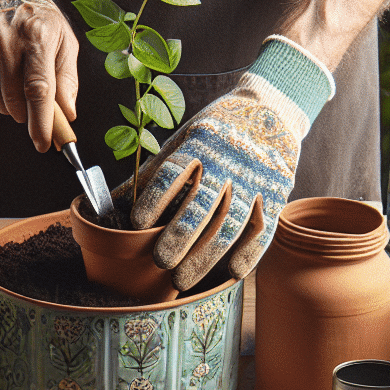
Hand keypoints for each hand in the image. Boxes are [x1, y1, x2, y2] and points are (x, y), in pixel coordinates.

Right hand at [0, 0, 78, 151]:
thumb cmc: (39, 20)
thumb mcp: (64, 41)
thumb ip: (68, 79)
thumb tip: (68, 114)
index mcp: (36, 37)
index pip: (37, 90)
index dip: (41, 122)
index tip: (44, 144)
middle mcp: (5, 41)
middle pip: (16, 103)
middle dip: (29, 115)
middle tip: (37, 106)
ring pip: (0, 104)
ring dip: (13, 105)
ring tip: (18, 78)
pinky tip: (1, 72)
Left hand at [128, 36, 333, 290]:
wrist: (271, 109)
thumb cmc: (215, 133)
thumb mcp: (184, 139)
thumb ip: (154, 171)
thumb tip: (113, 204)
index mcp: (200, 143)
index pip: (173, 172)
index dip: (154, 199)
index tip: (137, 224)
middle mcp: (228, 161)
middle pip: (201, 205)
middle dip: (178, 238)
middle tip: (160, 262)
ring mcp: (254, 179)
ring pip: (230, 224)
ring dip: (205, 257)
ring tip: (182, 280)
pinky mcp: (276, 194)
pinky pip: (263, 229)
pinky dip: (247, 254)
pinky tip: (230, 273)